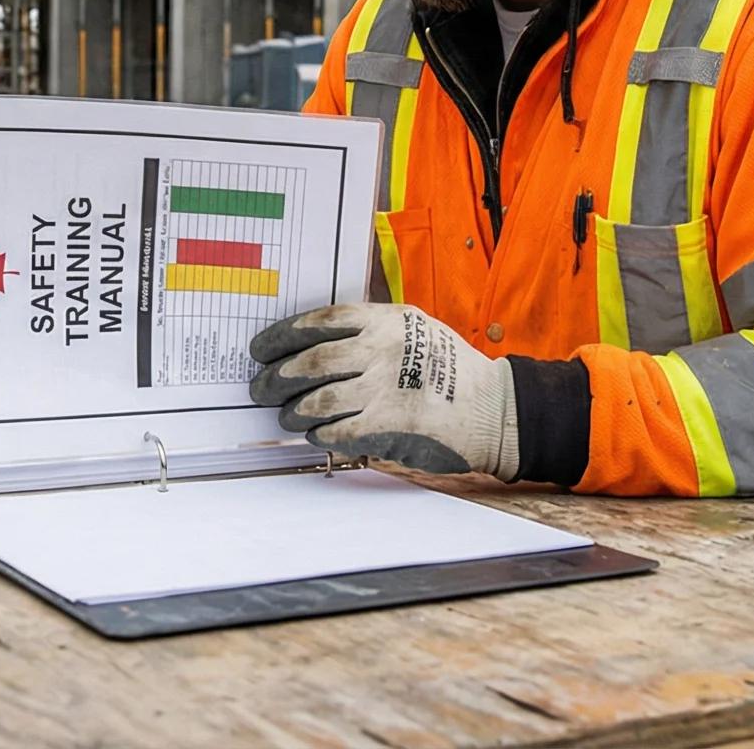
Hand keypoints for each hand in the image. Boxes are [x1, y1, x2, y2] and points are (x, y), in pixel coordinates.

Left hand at [249, 303, 518, 478]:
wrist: (493, 406)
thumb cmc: (449, 367)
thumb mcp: (414, 328)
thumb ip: (370, 330)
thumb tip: (313, 345)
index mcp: (384, 319)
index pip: (318, 321)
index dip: (281, 335)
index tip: (261, 349)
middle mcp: (381, 347)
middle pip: (309, 361)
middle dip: (276, 377)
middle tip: (260, 387)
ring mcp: (385, 385)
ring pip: (317, 398)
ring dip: (293, 409)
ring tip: (286, 414)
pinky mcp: (390, 422)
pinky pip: (338, 429)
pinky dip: (320, 433)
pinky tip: (316, 434)